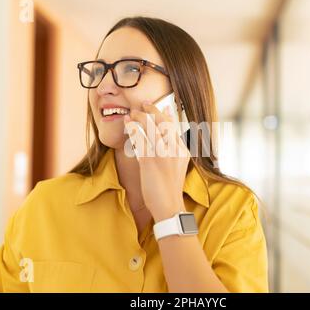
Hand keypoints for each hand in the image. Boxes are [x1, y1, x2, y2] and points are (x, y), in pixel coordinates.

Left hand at [123, 102, 189, 221]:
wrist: (169, 206)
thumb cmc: (170, 188)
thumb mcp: (177, 167)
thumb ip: (173, 151)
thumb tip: (168, 139)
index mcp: (182, 151)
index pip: (174, 127)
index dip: (166, 115)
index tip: (162, 106)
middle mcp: (174, 150)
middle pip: (163, 123)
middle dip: (152, 111)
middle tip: (143, 103)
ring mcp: (162, 154)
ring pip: (150, 128)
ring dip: (140, 117)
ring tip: (132, 112)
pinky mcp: (150, 161)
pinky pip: (140, 140)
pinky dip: (133, 130)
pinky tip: (128, 124)